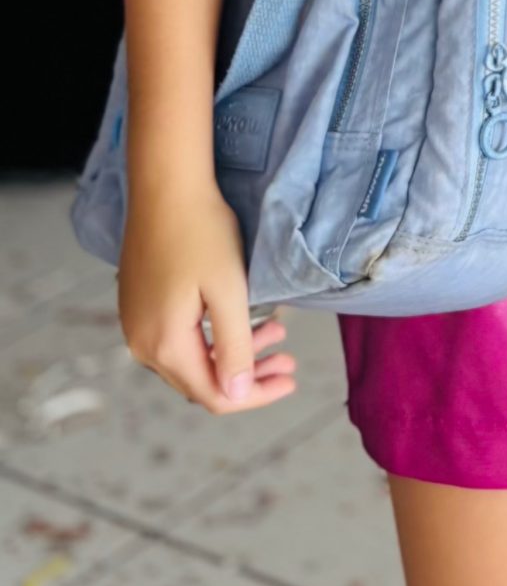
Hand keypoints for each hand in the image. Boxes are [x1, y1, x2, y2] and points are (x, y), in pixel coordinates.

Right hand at [118, 179, 297, 415]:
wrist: (166, 188)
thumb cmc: (202, 234)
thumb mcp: (229, 293)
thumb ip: (233, 348)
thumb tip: (237, 395)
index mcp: (164, 344)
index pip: (213, 394)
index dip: (255, 396)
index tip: (291, 382)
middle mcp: (142, 343)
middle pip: (201, 381)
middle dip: (249, 378)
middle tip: (290, 363)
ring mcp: (137, 325)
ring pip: (192, 360)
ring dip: (234, 355)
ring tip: (278, 335)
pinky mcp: (140, 307)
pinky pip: (179, 339)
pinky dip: (213, 338)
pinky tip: (244, 321)